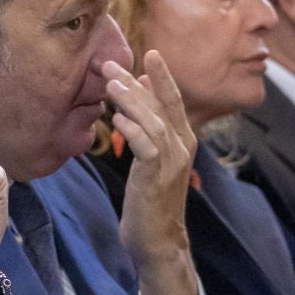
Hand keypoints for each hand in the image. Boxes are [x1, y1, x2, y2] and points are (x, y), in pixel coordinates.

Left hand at [105, 50, 201, 294]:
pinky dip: (133, 131)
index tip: (148, 53)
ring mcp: (172, 163)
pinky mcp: (156, 178)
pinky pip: (147, 147)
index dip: (163, 76)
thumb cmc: (150, 201)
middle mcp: (182, 147)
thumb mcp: (151, 162)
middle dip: (140, 81)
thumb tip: (138, 101)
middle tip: (111, 63)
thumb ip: (149, 132)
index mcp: (183, 141)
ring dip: (132, 101)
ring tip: (111, 83)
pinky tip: (117, 119)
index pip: (174, 100)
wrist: (158, 241)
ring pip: (154, 122)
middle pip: (164, 105)